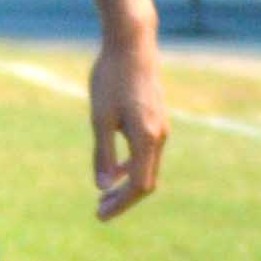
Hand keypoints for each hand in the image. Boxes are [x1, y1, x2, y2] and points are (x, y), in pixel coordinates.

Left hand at [91, 29, 168, 218]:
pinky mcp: (157, 118)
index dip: (121, 204)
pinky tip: (114, 170)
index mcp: (146, 139)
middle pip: (146, 181)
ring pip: (148, 167)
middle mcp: (160, 136)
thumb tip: (102, 187)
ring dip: (127, 183)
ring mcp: (161, 127)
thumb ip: (102, 154)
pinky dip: (132, 166)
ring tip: (104, 195)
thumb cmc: (111, 79)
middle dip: (123, 199)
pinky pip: (148, 152)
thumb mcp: (100, 118)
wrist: (132, 44)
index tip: (100, 215)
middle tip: (99, 211)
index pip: (139, 185)